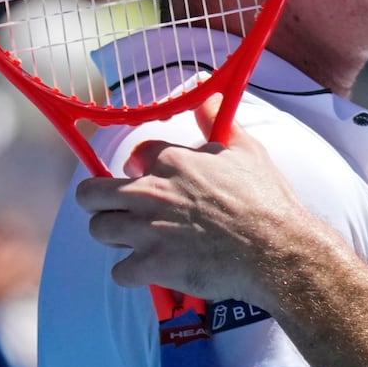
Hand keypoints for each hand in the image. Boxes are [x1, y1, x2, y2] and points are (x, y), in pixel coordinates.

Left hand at [77, 95, 309, 306]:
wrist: (276, 249)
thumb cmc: (265, 200)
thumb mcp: (246, 150)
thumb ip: (217, 122)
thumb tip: (205, 94)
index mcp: (172, 161)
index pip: (134, 155)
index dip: (140, 167)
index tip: (148, 177)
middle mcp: (150, 193)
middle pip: (91, 194)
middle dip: (101, 201)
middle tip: (120, 210)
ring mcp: (147, 231)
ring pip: (99, 230)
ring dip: (115, 236)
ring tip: (137, 240)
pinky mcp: (152, 266)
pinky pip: (119, 271)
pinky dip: (134, 272)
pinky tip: (153, 269)